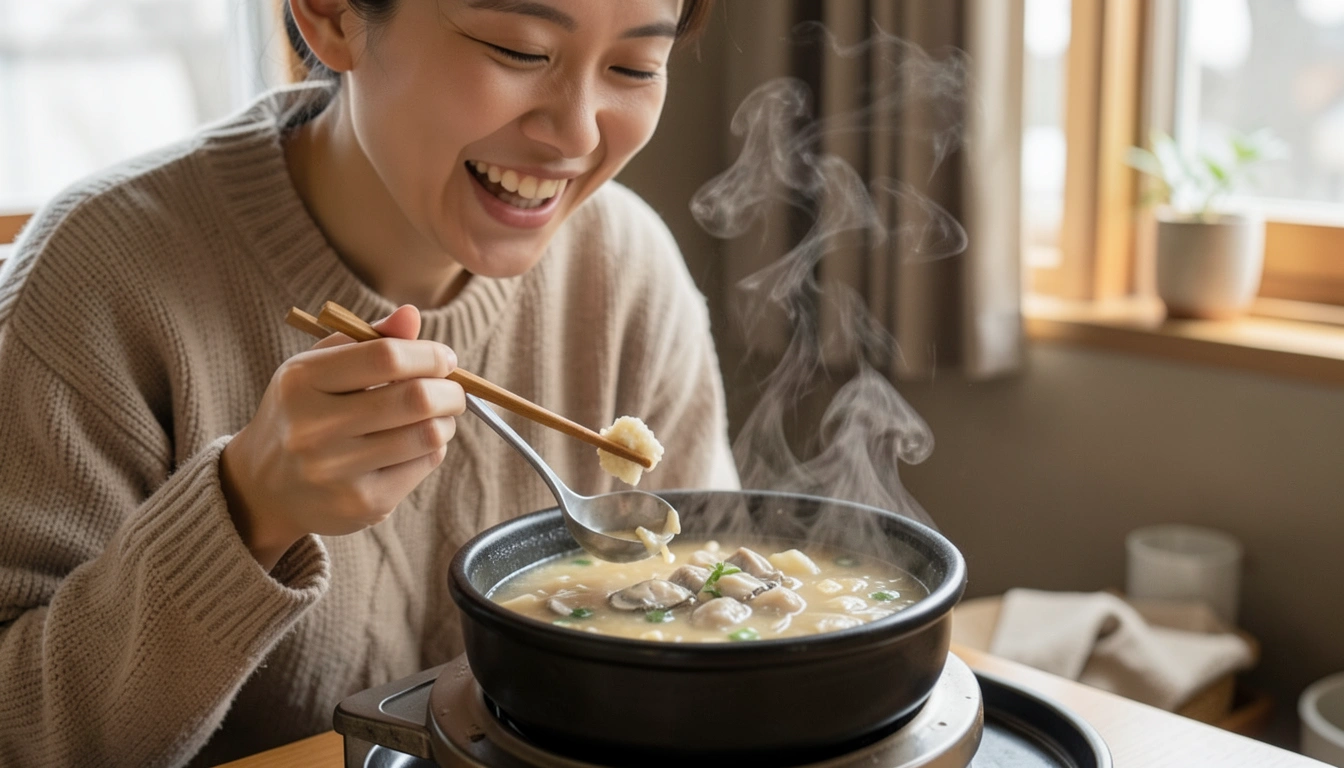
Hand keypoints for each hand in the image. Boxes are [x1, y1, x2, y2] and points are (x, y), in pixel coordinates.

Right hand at [221, 306, 463, 569]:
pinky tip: (416, 444)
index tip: (444, 357)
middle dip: (450, 390)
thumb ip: (367, 340)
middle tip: (453, 389)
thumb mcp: (318, 368)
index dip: (429, 354)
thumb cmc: (302, 413)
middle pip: (415, 399)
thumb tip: (411, 315)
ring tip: (436, 415)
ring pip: (428, 435)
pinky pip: (424, 466)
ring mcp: (337, 472)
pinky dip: (432, 449)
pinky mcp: (363, 504)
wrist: (264, 487)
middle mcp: (314, 429)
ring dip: (446, 421)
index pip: (386, 357)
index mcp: (302, 382)